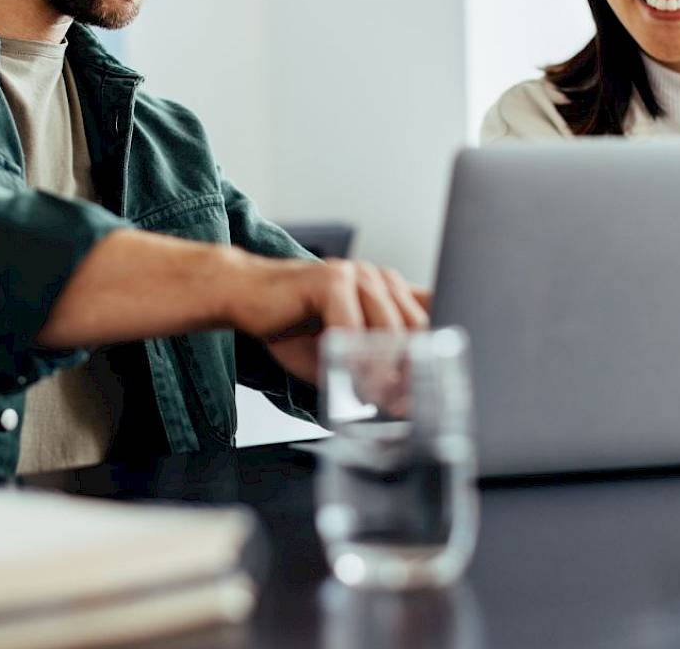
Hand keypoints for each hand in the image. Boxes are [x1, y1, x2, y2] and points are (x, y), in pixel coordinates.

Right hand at [224, 257, 429, 382]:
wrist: (244, 295)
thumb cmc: (291, 325)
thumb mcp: (342, 353)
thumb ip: (372, 369)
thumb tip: (403, 402)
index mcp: (388, 291)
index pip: (431, 318)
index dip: (435, 356)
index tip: (429, 391)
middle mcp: (379, 278)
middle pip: (417, 327)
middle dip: (412, 371)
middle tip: (401, 406)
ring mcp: (357, 274)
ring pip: (389, 329)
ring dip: (383, 371)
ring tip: (373, 398)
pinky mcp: (331, 279)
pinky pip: (352, 327)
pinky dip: (352, 359)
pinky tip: (346, 379)